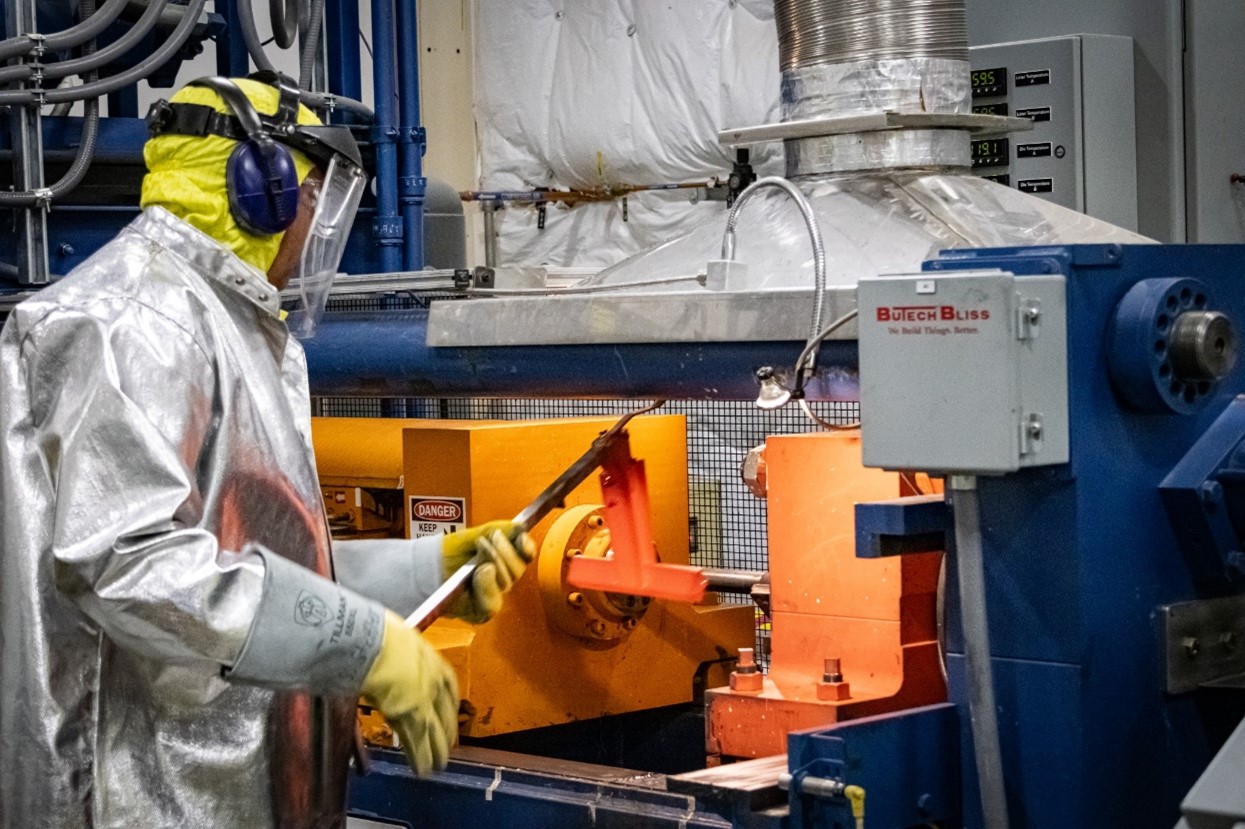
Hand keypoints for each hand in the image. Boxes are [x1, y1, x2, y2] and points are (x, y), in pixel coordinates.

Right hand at [360, 611, 458, 774]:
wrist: (371, 641)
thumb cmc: (375, 634)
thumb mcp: (397, 640)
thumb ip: (399, 655)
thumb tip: (387, 657)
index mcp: (432, 661)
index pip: (449, 688)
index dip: (449, 705)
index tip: (450, 715)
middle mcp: (433, 682)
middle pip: (444, 714)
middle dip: (446, 732)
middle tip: (448, 748)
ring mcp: (424, 699)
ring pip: (433, 732)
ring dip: (435, 752)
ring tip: (437, 768)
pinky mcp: (409, 716)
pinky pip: (416, 741)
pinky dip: (419, 757)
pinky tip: (421, 770)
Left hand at [441, 521, 536, 622]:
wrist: (427, 568)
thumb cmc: (450, 552)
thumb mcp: (475, 534)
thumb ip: (499, 530)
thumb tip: (520, 528)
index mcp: (505, 559)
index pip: (525, 555)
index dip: (527, 547)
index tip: (521, 538)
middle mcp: (501, 579)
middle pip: (517, 569)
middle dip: (504, 551)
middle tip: (488, 539)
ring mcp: (492, 596)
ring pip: (506, 583)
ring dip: (494, 564)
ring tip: (478, 554)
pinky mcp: (481, 612)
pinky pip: (492, 604)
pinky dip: (487, 586)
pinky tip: (480, 573)